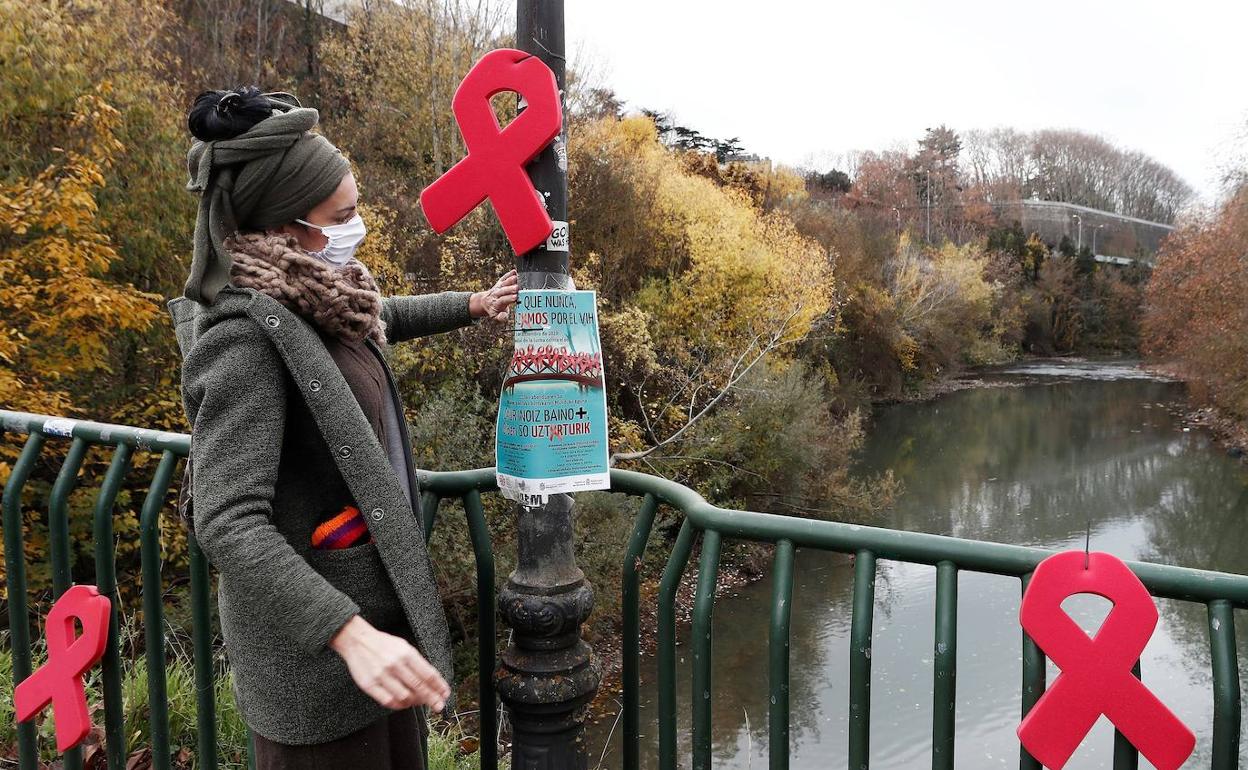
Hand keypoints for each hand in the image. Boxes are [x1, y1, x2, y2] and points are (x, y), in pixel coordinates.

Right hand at [329, 615, 449, 711]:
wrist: (357, 640)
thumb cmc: (384, 644)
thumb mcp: (404, 647)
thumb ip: (418, 663)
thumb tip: (433, 682)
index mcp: (406, 653)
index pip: (428, 674)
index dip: (439, 686)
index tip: (445, 694)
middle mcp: (395, 664)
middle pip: (419, 687)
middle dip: (432, 699)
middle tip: (439, 706)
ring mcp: (381, 676)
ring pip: (405, 697)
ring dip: (415, 702)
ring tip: (420, 702)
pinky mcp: (369, 685)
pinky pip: (388, 702)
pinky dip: (399, 705)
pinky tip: (405, 703)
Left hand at [469, 269, 519, 321]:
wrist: (485, 301)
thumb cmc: (494, 309)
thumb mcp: (495, 316)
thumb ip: (500, 317)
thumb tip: (503, 317)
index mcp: (496, 303)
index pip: (502, 300)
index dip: (508, 299)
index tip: (515, 297)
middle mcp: (496, 294)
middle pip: (503, 290)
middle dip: (510, 289)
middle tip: (517, 288)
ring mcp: (498, 287)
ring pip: (504, 283)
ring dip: (510, 280)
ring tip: (516, 278)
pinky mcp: (499, 282)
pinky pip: (504, 277)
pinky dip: (508, 274)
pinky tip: (514, 271)